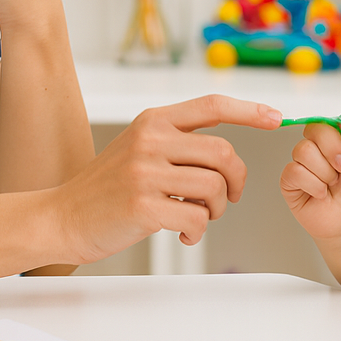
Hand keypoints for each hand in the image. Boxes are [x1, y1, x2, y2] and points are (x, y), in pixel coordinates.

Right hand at [54, 95, 281, 263]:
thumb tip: (228, 154)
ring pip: (215, 188)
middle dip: (235, 182)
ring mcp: (145, 172)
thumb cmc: (108, 188)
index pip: (211, 105)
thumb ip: (177, 142)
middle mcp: (150, 140)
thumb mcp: (139, 149)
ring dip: (215, 210)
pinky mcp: (142, 205)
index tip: (277, 118)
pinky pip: (197, 219)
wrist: (64, 216)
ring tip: (196, 218)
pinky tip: (181, 235)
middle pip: (224, 153)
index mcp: (153, 121)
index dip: (249, 110)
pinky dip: (197, 233)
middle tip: (225, 199)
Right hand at [280, 122, 340, 243]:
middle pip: (313, 131)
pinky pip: (295, 172)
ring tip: (331, 184)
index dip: (336, 136)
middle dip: (333, 153)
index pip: (326, 121)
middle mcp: (313, 146)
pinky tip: (320, 193)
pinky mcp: (288, 179)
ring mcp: (299, 161)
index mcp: (331, 138)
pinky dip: (314, 186)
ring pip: (304, 152)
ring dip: (325, 173)